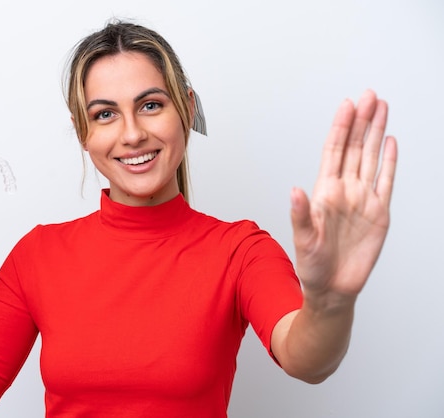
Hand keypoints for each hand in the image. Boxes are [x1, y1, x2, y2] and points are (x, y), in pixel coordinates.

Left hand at [290, 90, 397, 305]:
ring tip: (381, 108)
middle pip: (354, 148)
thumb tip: (295, 190)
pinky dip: (389, 161)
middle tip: (369, 95)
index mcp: (324, 192)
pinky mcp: (378, 213)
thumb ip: (300, 214)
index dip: (341, 128)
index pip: (334, 152)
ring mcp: (362, 200)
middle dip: (361, 121)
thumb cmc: (312, 266)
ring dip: (376, 133)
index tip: (347, 105)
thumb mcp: (302, 240)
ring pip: (371, 158)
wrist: (333, 289)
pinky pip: (385, 181)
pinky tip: (390, 142)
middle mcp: (344, 190)